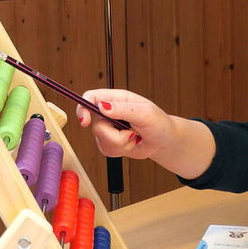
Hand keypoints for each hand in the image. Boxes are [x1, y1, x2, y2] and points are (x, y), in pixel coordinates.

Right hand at [78, 89, 215, 178]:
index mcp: (116, 99)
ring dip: (120, 144)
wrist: (164, 142)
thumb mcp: (145, 113)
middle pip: (95, 125)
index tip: (86, 122)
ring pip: (100, 139)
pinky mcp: (109, 142)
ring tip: (134, 138)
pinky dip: (120, 150)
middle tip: (131, 135)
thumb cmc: (159, 123)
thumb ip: (123, 109)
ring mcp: (108, 127)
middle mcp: (109, 112)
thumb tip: (102, 106)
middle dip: (113, 136)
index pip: (90, 97)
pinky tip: (131, 144)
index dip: (83, 108)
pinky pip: (105, 150)